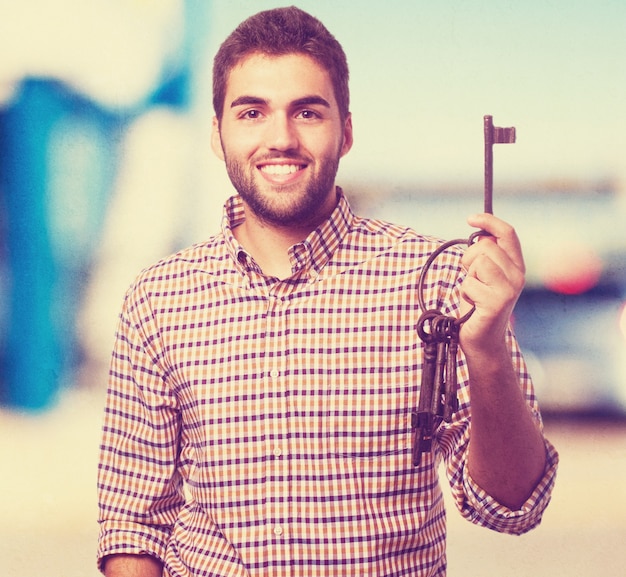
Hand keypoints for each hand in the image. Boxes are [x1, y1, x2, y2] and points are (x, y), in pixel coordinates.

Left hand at [459, 213, 524, 353]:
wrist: (482, 340)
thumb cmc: (479, 306)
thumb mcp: (484, 276)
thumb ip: (486, 256)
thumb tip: (482, 235)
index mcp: (516, 266)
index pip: (508, 234)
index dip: (490, 221)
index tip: (471, 218)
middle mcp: (518, 276)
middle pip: (486, 246)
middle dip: (469, 259)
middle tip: (471, 277)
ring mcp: (509, 290)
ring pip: (478, 262)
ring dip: (468, 277)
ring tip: (474, 292)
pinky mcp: (497, 303)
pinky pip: (469, 284)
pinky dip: (464, 294)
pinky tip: (473, 305)